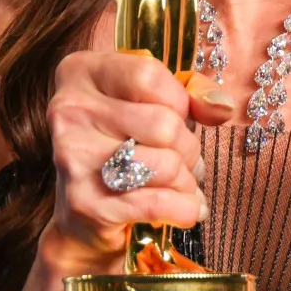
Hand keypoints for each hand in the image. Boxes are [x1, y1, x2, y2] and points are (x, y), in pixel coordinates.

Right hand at [38, 49, 235, 278]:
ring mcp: (73, 157)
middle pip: (163, 124)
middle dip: (188, 148)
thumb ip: (188, 93)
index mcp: (80, 73)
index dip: (179, 100)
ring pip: (165, 165)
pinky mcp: (84, 202)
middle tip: (184, 160)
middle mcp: (68, 110)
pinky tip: (185, 210)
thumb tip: (221, 106)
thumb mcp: (147, 103)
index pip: (148, 74)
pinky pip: (158, 203)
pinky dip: (184, 210)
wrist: (81, 216)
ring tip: (180, 185)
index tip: (179, 116)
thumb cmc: (121, 148)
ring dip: (186, 181)